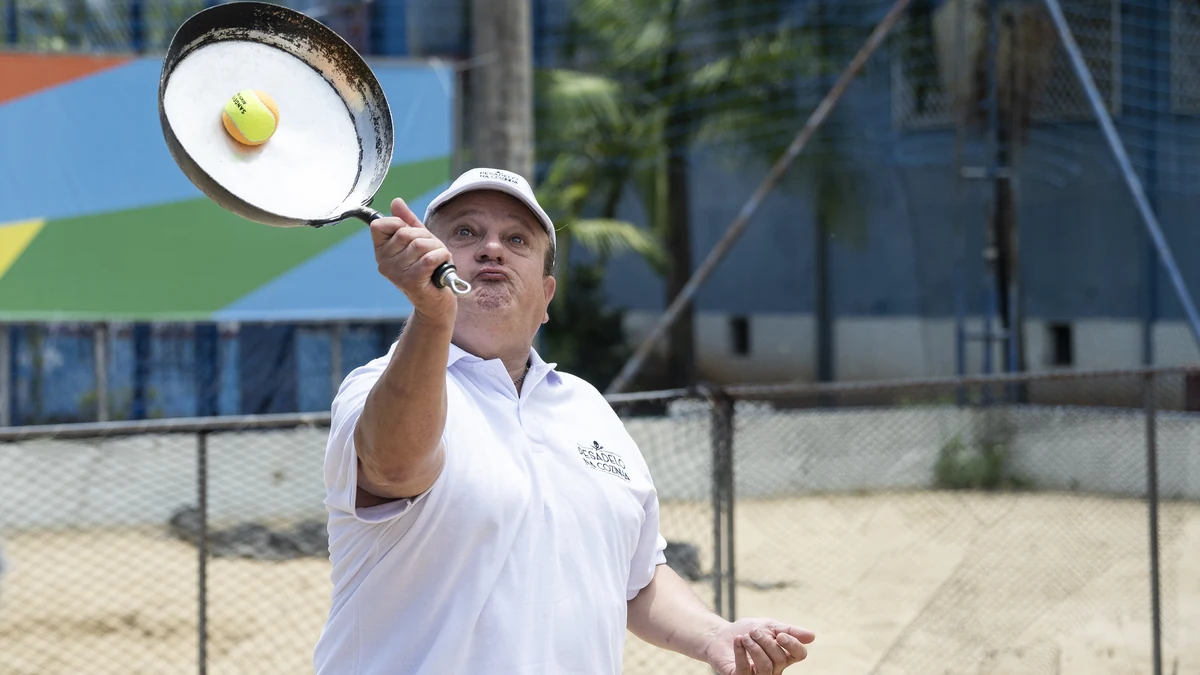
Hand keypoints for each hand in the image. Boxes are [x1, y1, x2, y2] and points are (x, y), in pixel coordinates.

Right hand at [371, 198, 456, 320]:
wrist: (436, 303)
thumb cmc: (429, 270)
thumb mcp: (418, 241)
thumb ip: (407, 221)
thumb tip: (396, 202)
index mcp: (381, 251)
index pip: (379, 225)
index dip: (400, 224)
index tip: (412, 235)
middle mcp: (384, 263)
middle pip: (405, 233)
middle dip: (426, 237)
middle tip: (433, 250)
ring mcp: (396, 273)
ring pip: (420, 244)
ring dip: (437, 248)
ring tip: (438, 259)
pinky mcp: (411, 281)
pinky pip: (430, 258)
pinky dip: (442, 256)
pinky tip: (443, 264)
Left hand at [704, 619, 814, 674]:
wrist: (721, 635)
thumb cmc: (747, 631)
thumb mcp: (769, 626)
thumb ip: (789, 630)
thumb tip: (812, 636)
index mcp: (784, 656)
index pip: (799, 655)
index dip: (793, 645)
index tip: (780, 634)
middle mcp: (774, 669)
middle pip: (780, 659)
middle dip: (766, 641)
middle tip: (754, 631)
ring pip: (765, 667)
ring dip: (754, 647)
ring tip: (745, 637)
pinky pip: (745, 669)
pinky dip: (741, 651)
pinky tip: (738, 641)